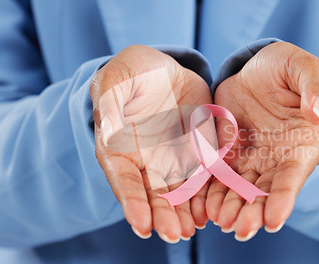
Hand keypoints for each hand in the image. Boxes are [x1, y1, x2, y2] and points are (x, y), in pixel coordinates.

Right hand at [91, 45, 211, 242]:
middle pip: (152, 196)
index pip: (124, 180)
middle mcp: (145, 163)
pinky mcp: (196, 154)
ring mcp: (171, 161)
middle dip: (162, 217)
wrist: (162, 71)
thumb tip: (107, 129)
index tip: (142, 224)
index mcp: (119, 149)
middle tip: (173, 235)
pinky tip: (210, 212)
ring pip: (178, 194)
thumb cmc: (131, 73)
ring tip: (191, 231)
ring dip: (184, 214)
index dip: (132, 203)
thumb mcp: (116, 79)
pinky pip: (202, 179)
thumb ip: (110, 102)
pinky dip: (205, 196)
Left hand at [207, 42, 318, 240]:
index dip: (283, 198)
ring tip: (219, 222)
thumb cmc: (289, 68)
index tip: (273, 220)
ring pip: (240, 190)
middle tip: (239, 230)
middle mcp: (279, 159)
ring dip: (230, 208)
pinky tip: (202, 207)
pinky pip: (218, 177)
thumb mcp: (305, 68)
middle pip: (265, 191)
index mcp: (303, 145)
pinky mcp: (229, 154)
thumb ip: (314, 88)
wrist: (259, 68)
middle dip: (253, 212)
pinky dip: (211, 193)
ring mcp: (253, 160)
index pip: (293, 176)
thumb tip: (316, 114)